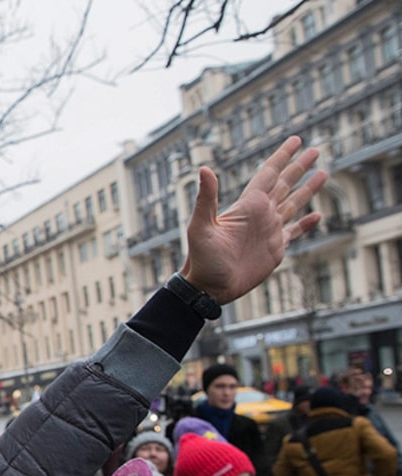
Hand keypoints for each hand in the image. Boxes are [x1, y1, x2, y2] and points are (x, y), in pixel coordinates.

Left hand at [182, 135, 327, 304]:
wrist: (209, 287)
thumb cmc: (201, 259)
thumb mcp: (201, 226)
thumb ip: (206, 198)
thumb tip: (204, 169)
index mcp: (248, 205)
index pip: (269, 174)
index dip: (282, 156)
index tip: (296, 140)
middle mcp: (260, 214)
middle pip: (285, 184)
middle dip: (299, 167)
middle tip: (315, 150)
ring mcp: (269, 230)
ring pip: (293, 203)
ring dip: (308, 189)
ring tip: (323, 173)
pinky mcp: (275, 248)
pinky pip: (295, 232)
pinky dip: (307, 224)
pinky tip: (317, 215)